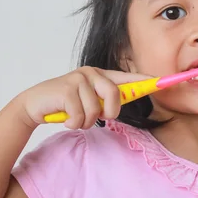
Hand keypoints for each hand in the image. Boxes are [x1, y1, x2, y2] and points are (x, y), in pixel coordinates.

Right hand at [17, 67, 151, 129]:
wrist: (34, 106)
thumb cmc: (65, 105)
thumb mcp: (88, 102)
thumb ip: (105, 101)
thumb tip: (122, 107)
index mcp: (100, 75)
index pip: (127, 78)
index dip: (145, 81)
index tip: (163, 83)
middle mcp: (90, 73)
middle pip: (115, 94)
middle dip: (109, 112)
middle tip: (98, 117)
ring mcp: (78, 79)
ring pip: (96, 109)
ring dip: (85, 121)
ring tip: (75, 118)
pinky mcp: (66, 88)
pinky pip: (80, 115)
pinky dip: (74, 124)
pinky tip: (66, 119)